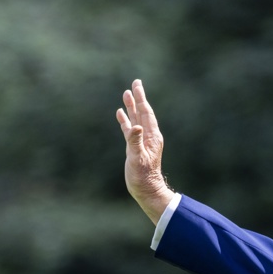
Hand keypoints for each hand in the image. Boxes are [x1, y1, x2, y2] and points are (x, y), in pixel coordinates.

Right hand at [116, 79, 173, 222]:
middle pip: (142, 112)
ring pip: (135, 119)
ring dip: (131, 107)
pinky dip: (125, 121)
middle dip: (138, 98)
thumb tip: (136, 126)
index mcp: (151, 136)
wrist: (146, 190)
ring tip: (126, 94)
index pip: (146, 113)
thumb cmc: (143, 177)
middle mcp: (148, 136)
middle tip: (135, 83)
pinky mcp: (135, 147)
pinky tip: (121, 113)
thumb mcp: (138, 159)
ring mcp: (141, 141)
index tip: (137, 85)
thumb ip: (135, 142)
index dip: (141, 99)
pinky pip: (129, 130)